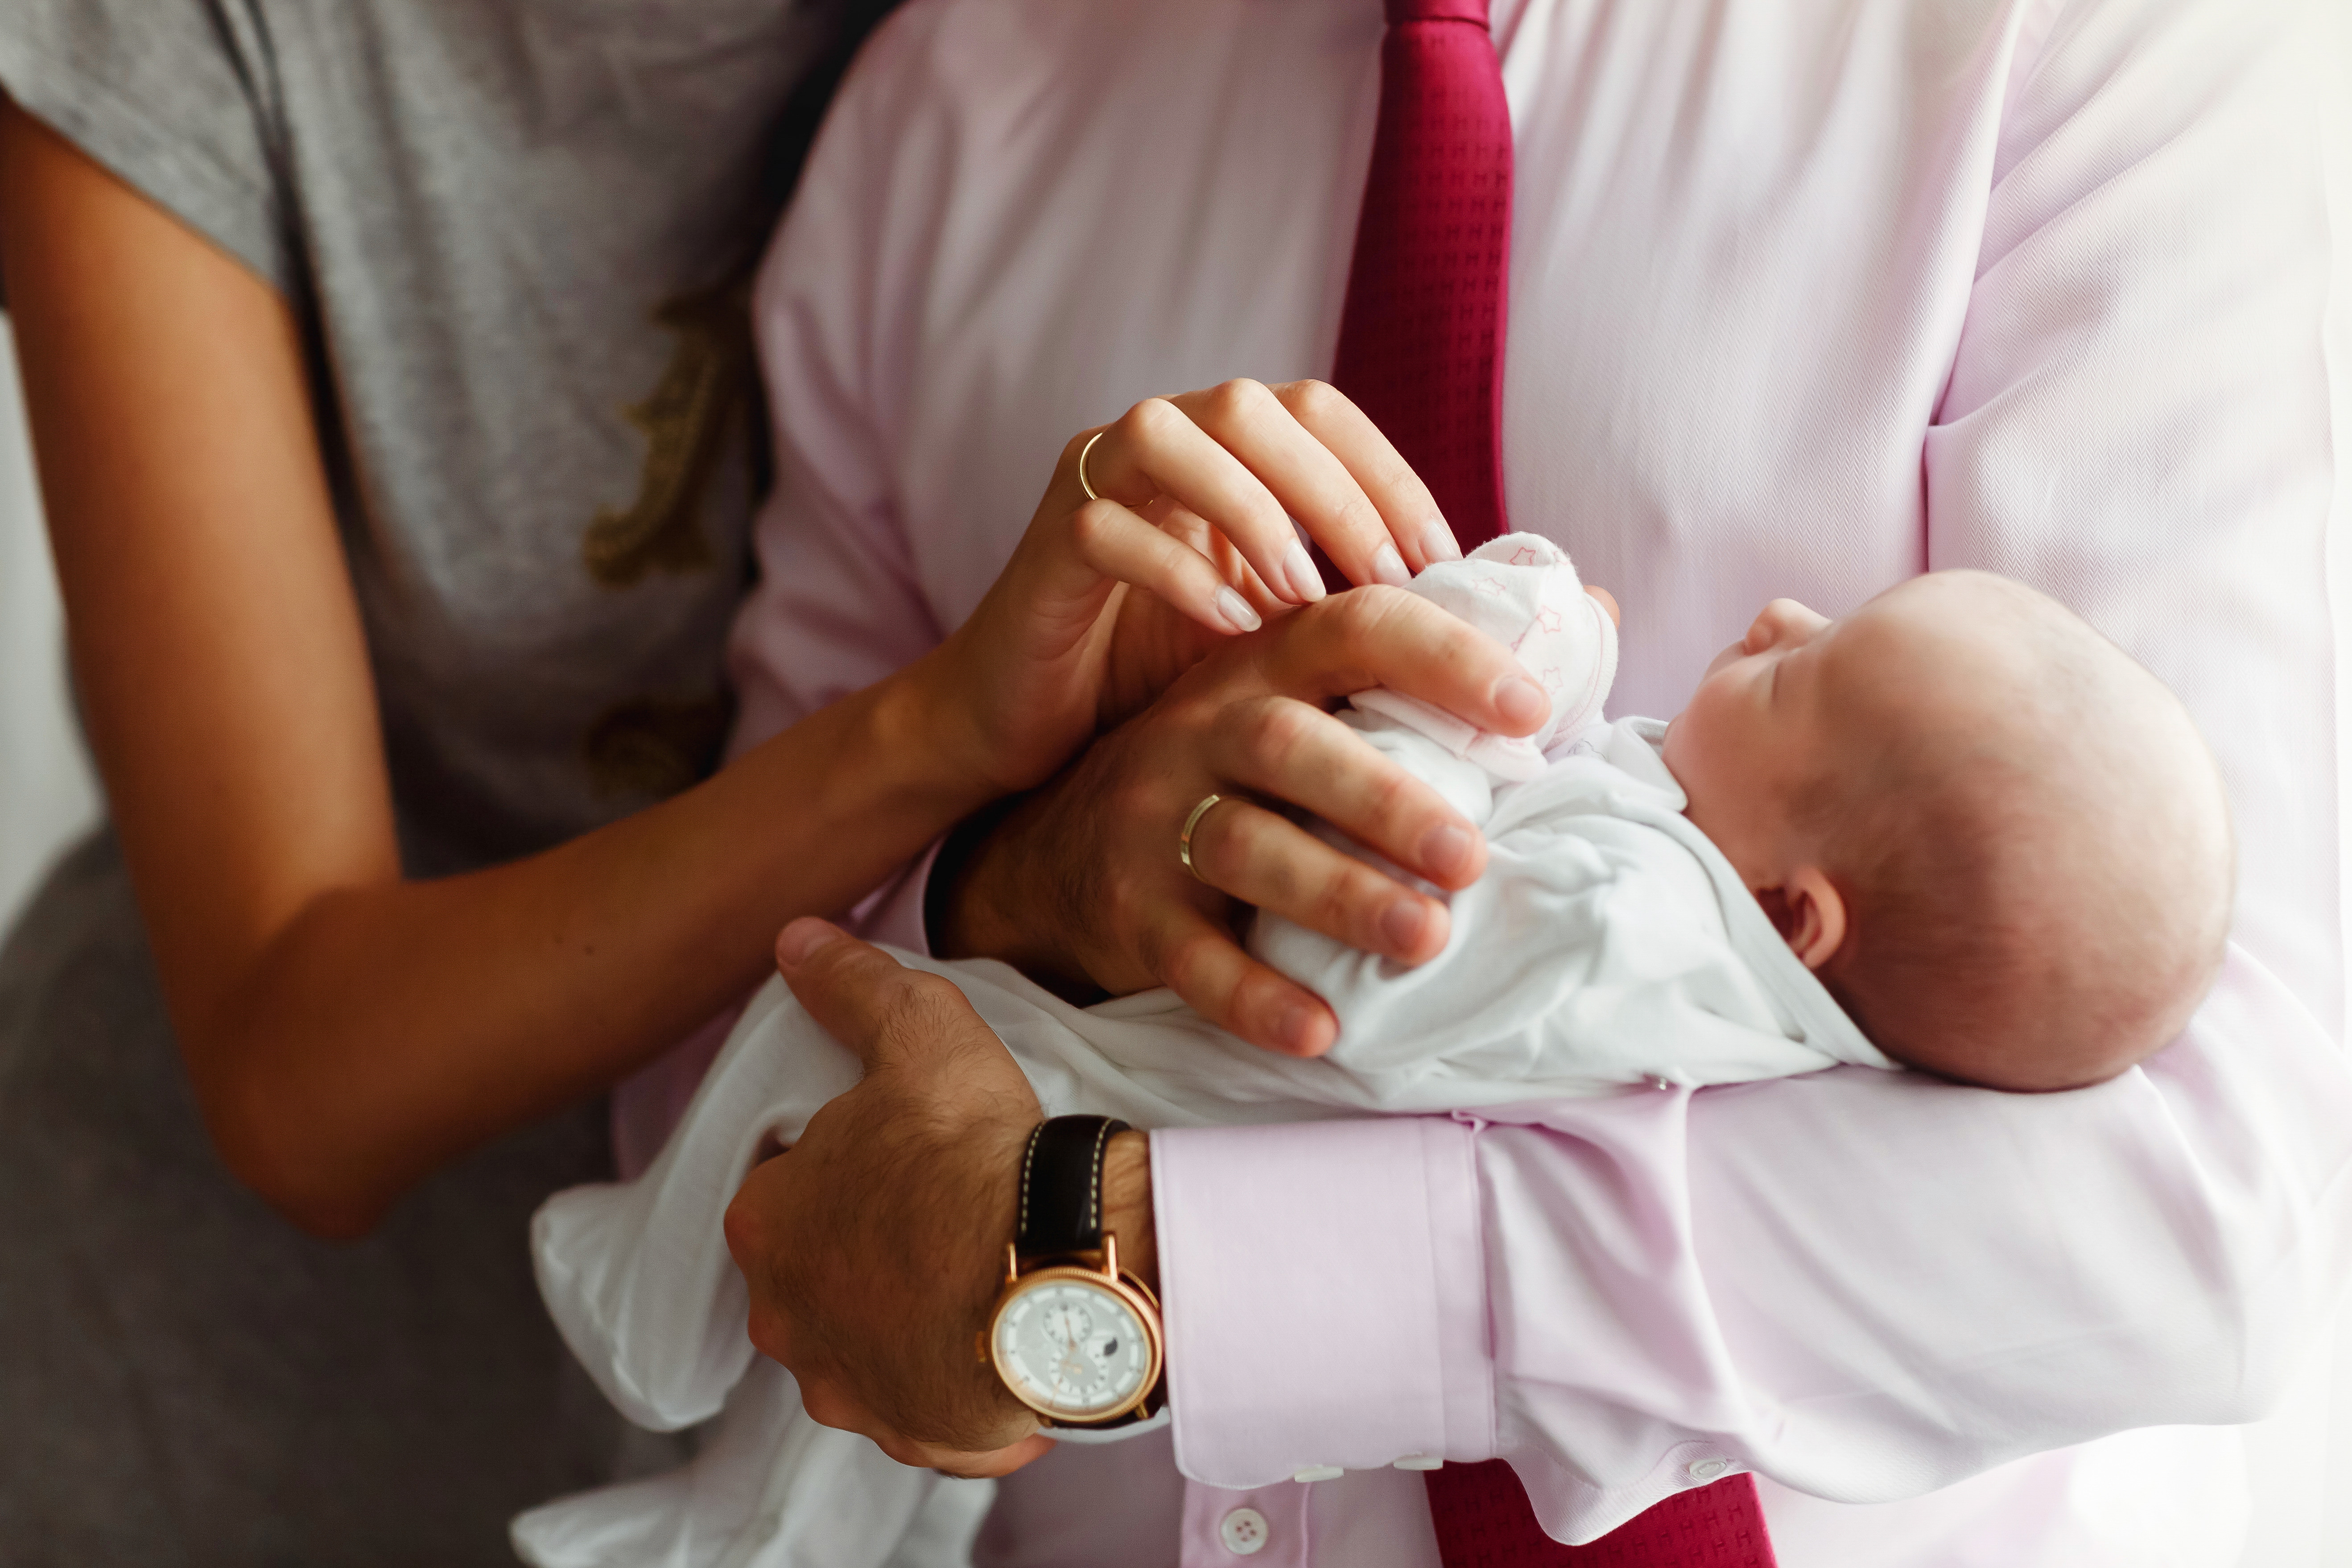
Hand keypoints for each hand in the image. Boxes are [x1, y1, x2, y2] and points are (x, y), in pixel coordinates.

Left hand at [723, 920, 1155, 1475]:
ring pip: (868, 1344)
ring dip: (910, 1318)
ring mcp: (847, 1388)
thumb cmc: (973, 1154)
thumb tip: (797, 941)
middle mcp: (785, 1319)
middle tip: (943, 1210)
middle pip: (819, 1271)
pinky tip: (1004, 1335)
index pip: (786, 1185)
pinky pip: (929, 1405)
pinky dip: (960, 1378)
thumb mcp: (918, 1034)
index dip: (843, 1162)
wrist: (1055, 1272)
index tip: (900, 1150)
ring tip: (980, 1274)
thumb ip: (852, 985)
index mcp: (766, 1223)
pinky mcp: (914, 1435)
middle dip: (868, 1247)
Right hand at [919, 379, 1467, 796]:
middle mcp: (1155, 443)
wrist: (1033, 732)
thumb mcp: (1273, 630)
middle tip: (1387, 583)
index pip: (1317, 410)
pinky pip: (1105, 524)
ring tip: (1303, 602)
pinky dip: (1177, 572)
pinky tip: (1230, 631)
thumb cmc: (1162, 675)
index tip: (1443, 563)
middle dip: (1332, 490)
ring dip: (1249, 512)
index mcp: (1220, 449)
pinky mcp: (1044, 545)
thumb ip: (1342, 599)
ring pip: (1164, 434)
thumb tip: (1463, 611)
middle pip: (1249, 405)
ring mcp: (1090, 483)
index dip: (1387, 472)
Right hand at [942, 588, 1549, 1055]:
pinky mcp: (1129, 910)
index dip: (1443, 658)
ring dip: (1337, 895)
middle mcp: (1206, 728)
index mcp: (1268, 665)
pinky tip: (1321, 1030)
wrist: (1057, 849)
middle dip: (1384, 800)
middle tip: (1472, 856)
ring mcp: (1156, 819)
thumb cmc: (1237, 773)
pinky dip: (1253, 996)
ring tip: (1424, 937)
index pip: (1354, 628)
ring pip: (1242, 846)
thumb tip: (1590, 609)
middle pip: (1289, 745)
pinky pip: (1189, 957)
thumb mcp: (1309, 700)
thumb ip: (1436, 662)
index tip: (1531, 708)